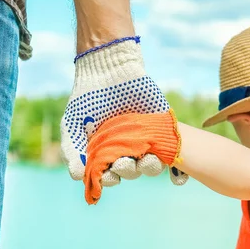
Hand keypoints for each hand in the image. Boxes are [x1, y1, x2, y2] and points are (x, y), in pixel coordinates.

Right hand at [60, 39, 188, 185]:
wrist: (108, 69)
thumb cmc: (87, 98)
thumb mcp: (73, 125)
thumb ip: (73, 151)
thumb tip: (79, 177)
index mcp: (107, 153)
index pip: (110, 175)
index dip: (109, 179)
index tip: (108, 175)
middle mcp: (127, 150)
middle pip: (131, 171)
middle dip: (128, 170)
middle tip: (125, 162)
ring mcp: (147, 140)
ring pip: (152, 164)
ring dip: (150, 167)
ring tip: (147, 159)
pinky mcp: (163, 127)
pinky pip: (173, 151)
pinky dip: (176, 167)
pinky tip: (176, 174)